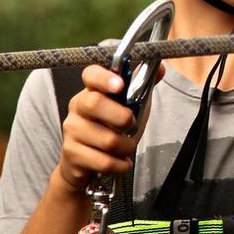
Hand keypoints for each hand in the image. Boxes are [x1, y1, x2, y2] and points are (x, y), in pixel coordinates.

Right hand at [56, 63, 164, 192]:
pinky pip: (104, 161)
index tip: (120, 85)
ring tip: (127, 147)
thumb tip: (161, 68)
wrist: (83, 163)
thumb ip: (142, 86)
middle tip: (131, 124)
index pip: (91, 75)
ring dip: (126, 146)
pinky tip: (122, 163)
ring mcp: (71, 130)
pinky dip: (121, 165)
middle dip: (121, 117)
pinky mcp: (71, 154)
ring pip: (106, 139)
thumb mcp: (130, 106)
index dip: (104, 77)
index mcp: (91, 91)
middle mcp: (77, 107)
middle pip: (95, 104)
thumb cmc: (111, 128)